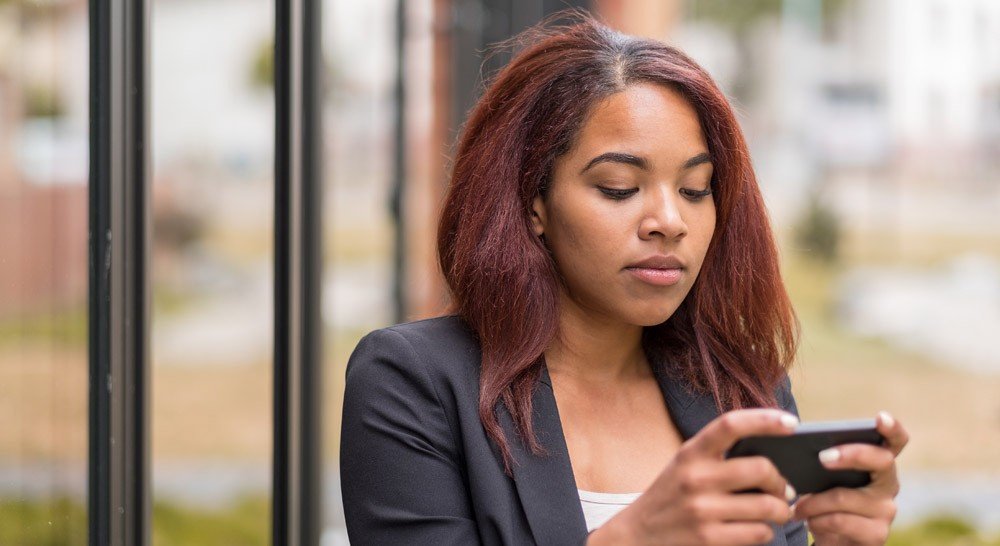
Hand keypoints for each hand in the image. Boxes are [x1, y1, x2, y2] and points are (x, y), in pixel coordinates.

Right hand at [589, 409, 799, 545]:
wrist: (639, 533)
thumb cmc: (671, 494)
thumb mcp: (685, 464)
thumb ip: (718, 455)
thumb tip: (773, 455)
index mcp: (691, 452)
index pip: (730, 424)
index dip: (764, 419)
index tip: (791, 422)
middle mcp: (695, 477)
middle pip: (760, 469)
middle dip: (781, 481)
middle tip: (784, 489)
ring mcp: (702, 510)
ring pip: (766, 506)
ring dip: (781, 511)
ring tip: (778, 511)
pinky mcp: (708, 538)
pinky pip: (758, 533)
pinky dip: (766, 531)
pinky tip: (759, 528)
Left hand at [791, 412, 907, 544]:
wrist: (833, 541)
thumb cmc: (826, 500)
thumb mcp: (824, 478)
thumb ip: (822, 459)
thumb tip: (798, 444)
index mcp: (878, 463)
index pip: (895, 441)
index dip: (891, 428)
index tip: (879, 418)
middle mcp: (889, 484)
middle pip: (880, 460)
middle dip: (849, 455)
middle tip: (821, 457)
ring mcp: (886, 510)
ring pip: (844, 496)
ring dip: (813, 501)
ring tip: (796, 505)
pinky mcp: (877, 534)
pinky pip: (839, 521)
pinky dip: (816, 519)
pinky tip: (807, 520)